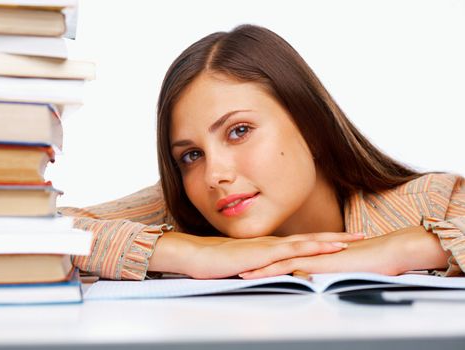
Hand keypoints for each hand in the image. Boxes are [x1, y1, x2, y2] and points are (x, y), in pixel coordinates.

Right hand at [149, 231, 363, 278]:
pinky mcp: (262, 255)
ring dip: (329, 241)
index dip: (324, 239)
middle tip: (362, 236)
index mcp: (270, 247)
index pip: (302, 242)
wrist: (196, 255)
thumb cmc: (215, 262)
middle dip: (337, 237)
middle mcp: (273, 244)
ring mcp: (268, 248)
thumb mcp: (244, 266)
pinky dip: (309, 249)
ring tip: (351, 241)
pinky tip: (323, 250)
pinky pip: (290, 252)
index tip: (345, 239)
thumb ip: (258, 268)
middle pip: (311, 238)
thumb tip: (269, 275)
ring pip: (305, 242)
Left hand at [239, 226, 450, 278]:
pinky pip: (288, 267)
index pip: (284, 259)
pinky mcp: (315, 262)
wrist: (389, 251)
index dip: (264, 262)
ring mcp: (311, 256)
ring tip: (237, 274)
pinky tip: (256, 277)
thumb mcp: (343, 269)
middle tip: (234, 268)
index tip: (247, 267)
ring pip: (276, 262)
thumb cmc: (372, 260)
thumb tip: (318, 278)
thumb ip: (328, 271)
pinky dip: (270, 272)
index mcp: (313, 254)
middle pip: (274, 258)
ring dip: (256, 268)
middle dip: (254, 263)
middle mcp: (308, 253)